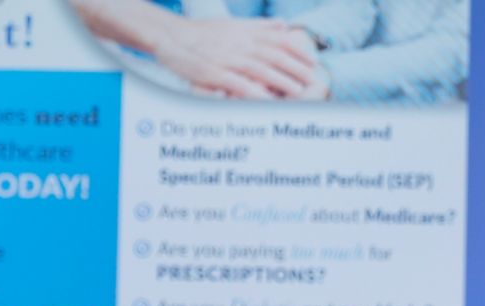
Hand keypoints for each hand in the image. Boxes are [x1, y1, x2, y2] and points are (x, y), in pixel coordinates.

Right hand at [150, 18, 320, 98]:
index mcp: (246, 33)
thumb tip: (283, 25)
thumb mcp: (233, 25)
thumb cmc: (202, 33)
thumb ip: (259, 27)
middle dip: (296, 68)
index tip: (312, 62)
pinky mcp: (214, 73)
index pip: (279, 41)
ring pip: (261, 69)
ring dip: (281, 80)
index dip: (297, 52)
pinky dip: (254, 92)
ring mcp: (228, 59)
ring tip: (298, 91)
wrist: (171, 35)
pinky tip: (267, 101)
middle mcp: (240, 44)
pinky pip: (238, 84)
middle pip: (275, 55)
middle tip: (312, 80)